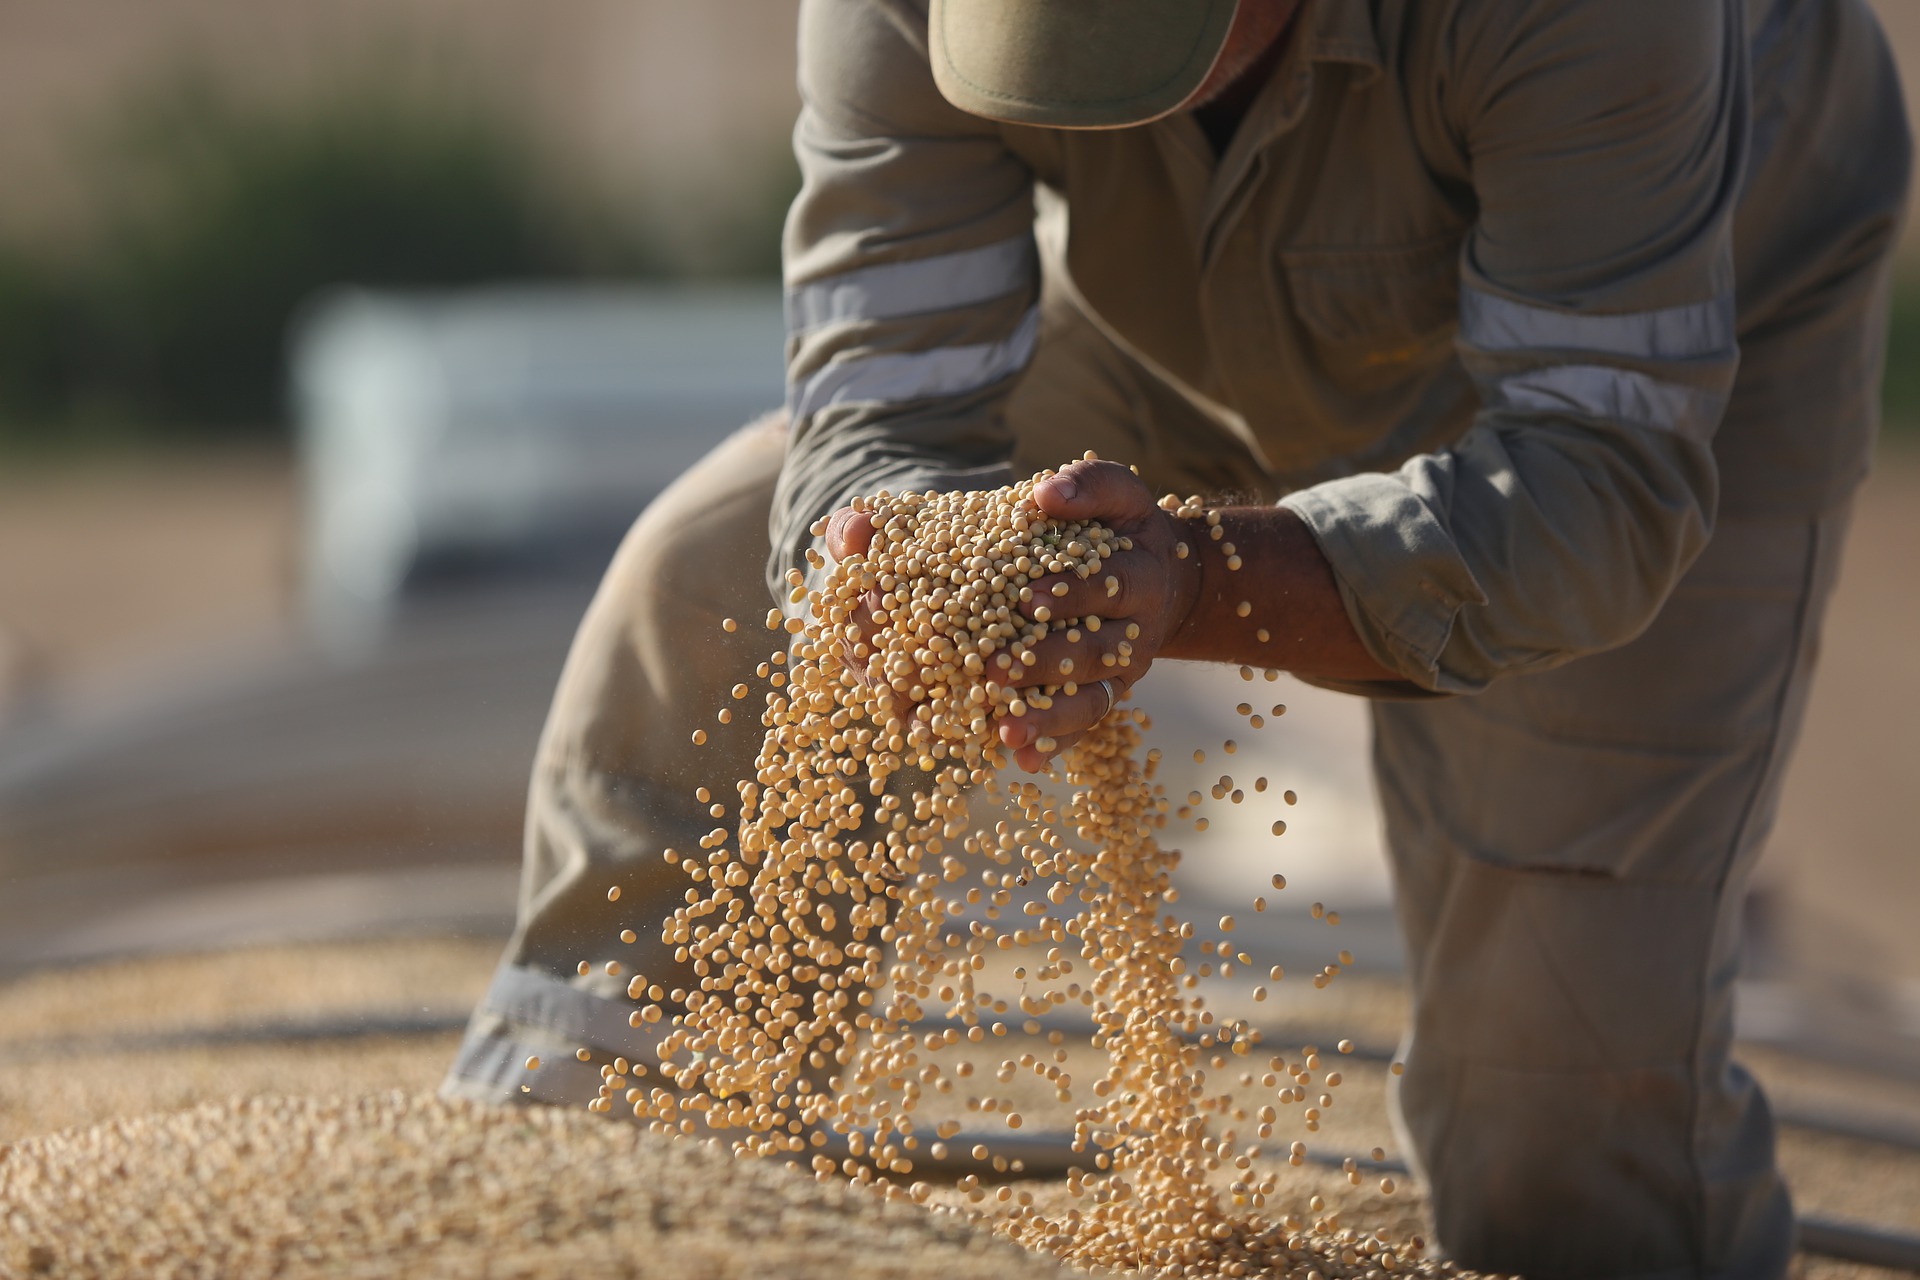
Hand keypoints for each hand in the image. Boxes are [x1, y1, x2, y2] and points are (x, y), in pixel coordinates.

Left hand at [994, 460, 1199, 770]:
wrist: (1167, 576)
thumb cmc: (1124, 529)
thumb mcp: (1119, 495)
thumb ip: (1089, 487)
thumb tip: (1045, 494)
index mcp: (1140, 578)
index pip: (1109, 586)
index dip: (1072, 594)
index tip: (1027, 598)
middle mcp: (1136, 633)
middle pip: (1096, 654)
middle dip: (1047, 664)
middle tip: (996, 671)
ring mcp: (1122, 672)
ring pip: (1091, 701)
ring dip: (1049, 718)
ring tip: (1006, 730)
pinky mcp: (1107, 697)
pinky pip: (1085, 728)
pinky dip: (1057, 744)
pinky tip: (1023, 760)